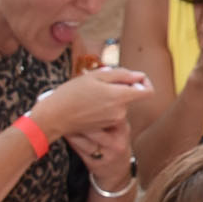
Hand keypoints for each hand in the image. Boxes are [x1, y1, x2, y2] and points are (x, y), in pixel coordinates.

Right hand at [33, 66, 151, 147]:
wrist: (54, 117)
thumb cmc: (71, 93)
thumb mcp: (95, 76)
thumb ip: (121, 75)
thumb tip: (139, 76)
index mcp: (121, 97)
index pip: (148, 91)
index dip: (144, 82)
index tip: (133, 77)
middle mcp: (121, 112)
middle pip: (131, 96)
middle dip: (121, 87)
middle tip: (100, 82)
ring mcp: (113, 121)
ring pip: (120, 104)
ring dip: (111, 96)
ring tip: (91, 93)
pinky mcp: (105, 126)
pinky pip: (112, 113)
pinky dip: (105, 106)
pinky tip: (89, 103)